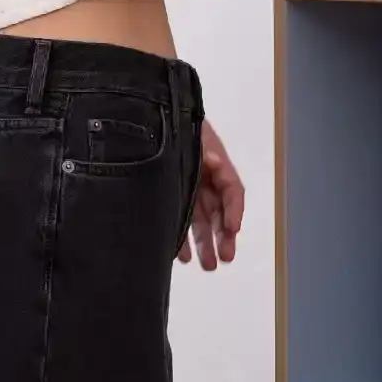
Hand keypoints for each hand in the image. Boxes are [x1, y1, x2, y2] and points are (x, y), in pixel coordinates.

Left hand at [179, 121, 244, 271]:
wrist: (147, 115)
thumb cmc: (172, 122)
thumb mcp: (192, 137)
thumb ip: (204, 152)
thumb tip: (215, 163)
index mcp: (214, 161)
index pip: (232, 189)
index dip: (234, 210)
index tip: (233, 229)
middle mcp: (204, 176)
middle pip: (218, 211)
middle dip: (223, 237)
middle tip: (225, 258)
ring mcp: (187, 186)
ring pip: (200, 220)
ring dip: (205, 243)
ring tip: (208, 266)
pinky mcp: (169, 194)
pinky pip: (178, 219)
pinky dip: (181, 237)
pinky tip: (182, 255)